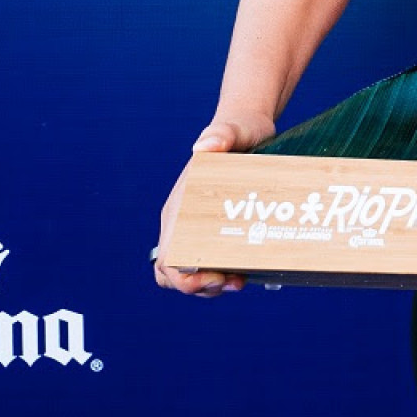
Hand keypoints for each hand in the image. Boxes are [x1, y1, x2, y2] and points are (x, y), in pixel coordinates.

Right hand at [152, 114, 274, 296]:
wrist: (249, 129)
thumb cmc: (239, 131)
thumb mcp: (233, 132)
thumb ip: (220, 134)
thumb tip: (205, 146)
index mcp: (179, 207)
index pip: (167, 257)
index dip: (186, 277)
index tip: (216, 276)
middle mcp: (182, 221)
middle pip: (173, 273)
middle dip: (198, 287)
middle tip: (232, 282)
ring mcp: (196, 227)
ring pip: (188, 273)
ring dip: (210, 286)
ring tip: (239, 280)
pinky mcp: (214, 230)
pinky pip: (207, 264)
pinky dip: (221, 276)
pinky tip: (245, 272)